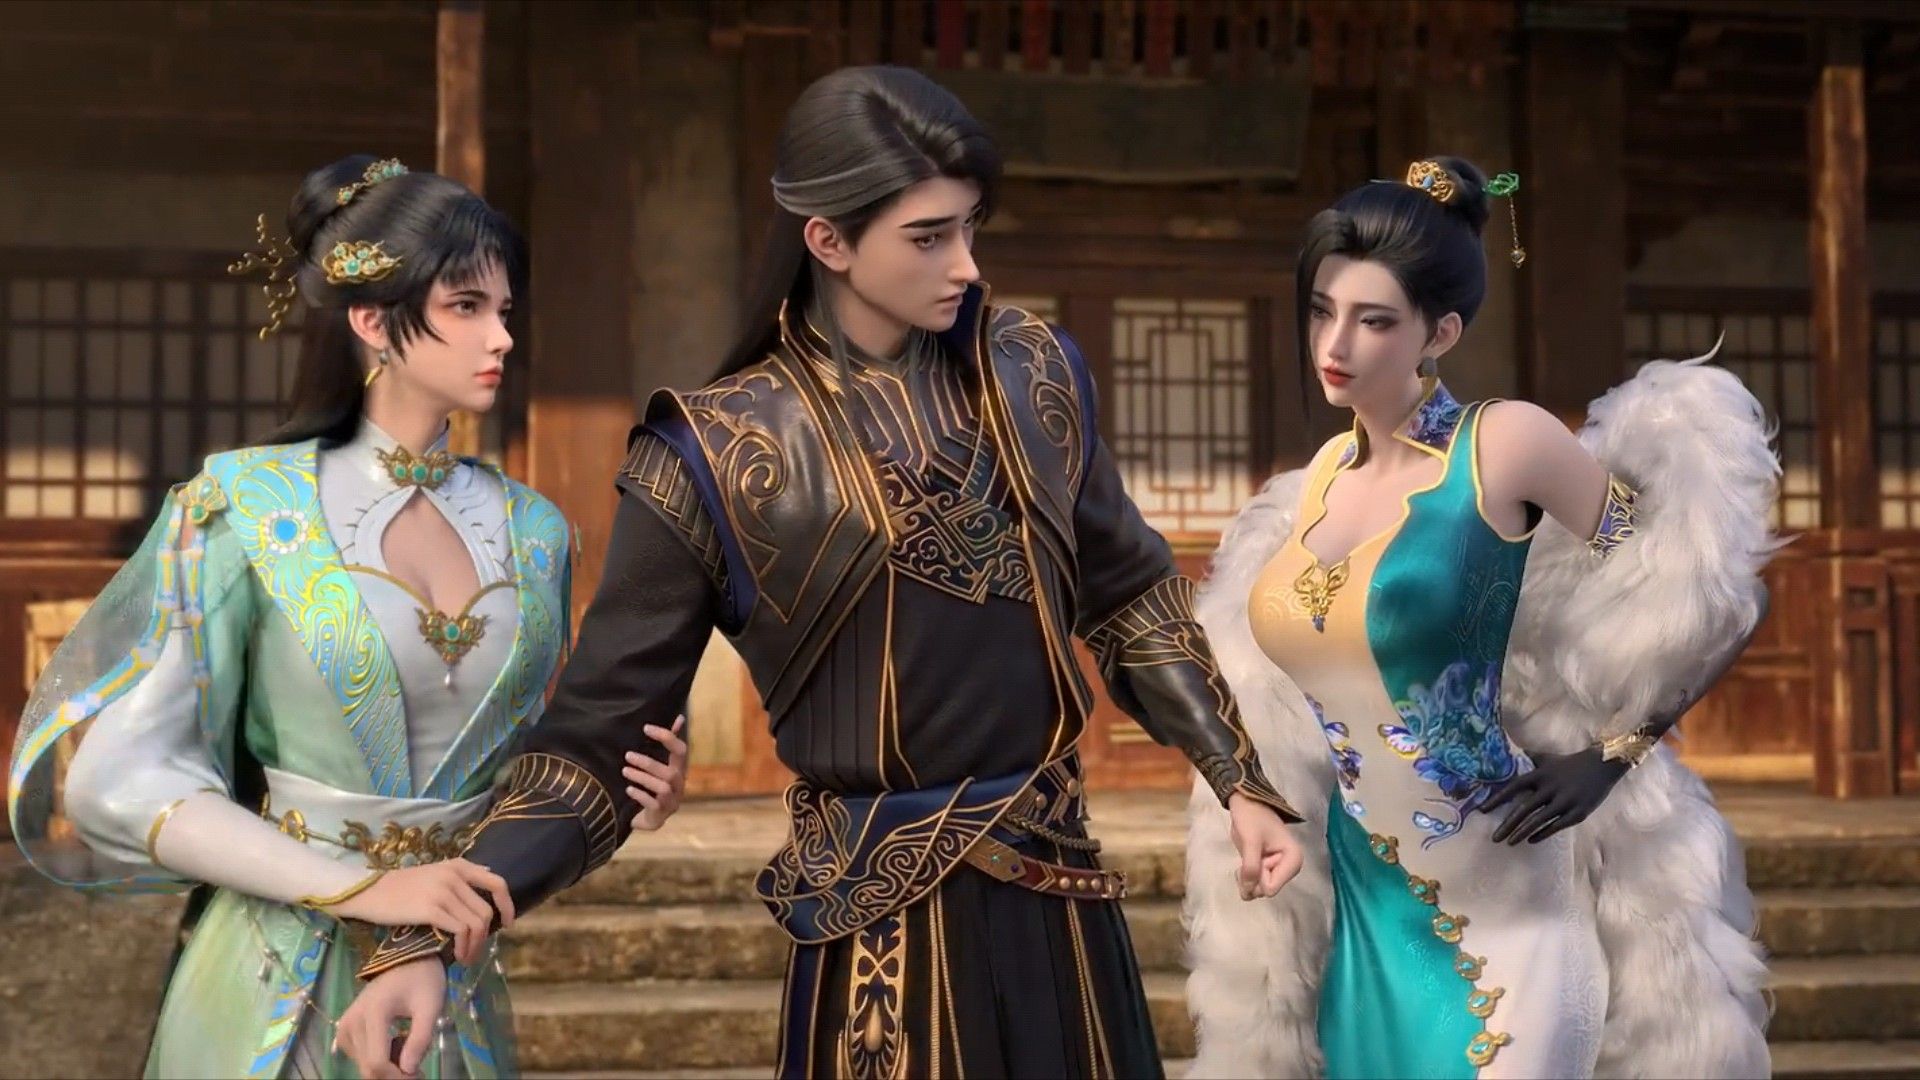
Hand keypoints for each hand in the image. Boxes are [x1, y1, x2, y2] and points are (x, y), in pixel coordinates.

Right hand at [331, 859, 513, 965]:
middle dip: (486, 937)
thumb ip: (460, 875)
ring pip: (476, 924)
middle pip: (486, 911)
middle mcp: (454, 875)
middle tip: (476, 952)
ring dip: (474, 946)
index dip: (507, 906)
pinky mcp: (431, 909)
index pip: (497, 883)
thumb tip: (488, 871)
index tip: (507, 924)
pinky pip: (460, 931)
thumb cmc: (400, 887)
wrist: (369, 892)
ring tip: (464, 958)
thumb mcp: (435, 872)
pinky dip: (462, 947)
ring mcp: (443, 891)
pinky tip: (455, 955)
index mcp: (458, 866)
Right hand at [334, 957, 445, 1078]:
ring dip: (388, 1067)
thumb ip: (420, 1040)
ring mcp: (345, 1026)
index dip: (398, 1077)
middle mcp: (351, 1022)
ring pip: (363, 1065)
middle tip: (418, 1069)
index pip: (378, 1062)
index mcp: (373, 1014)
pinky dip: (378, 1058)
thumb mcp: (431, 1007)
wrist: (406, 959)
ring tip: (408, 1048)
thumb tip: (408, 1071)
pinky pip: (359, 1057)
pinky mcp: (345, 1030)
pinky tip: (395, 1043)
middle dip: (394, 1075)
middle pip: (368, 1067)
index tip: (420, 1075)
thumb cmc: (423, 980)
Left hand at [623, 715, 689, 831]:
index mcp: (680, 769)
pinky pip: (653, 803)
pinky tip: (628, 789)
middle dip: (648, 762)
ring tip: (624, 770)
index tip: (646, 728)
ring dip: (642, 778)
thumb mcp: (663, 764)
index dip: (667, 737)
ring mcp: (672, 800)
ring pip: (662, 787)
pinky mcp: (661, 814)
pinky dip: (640, 795)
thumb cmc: (656, 786)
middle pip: (670, 771)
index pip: (681, 750)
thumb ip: (669, 743)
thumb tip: (679, 718)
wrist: (650, 818)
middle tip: (628, 755)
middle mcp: (679, 784)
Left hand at [1227, 794, 1303, 899]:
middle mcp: (1289, 868)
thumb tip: (1248, 893)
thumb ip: (1250, 867)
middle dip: (1252, 877)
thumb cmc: (1251, 818)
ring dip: (1247, 877)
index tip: (1257, 854)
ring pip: (1259, 889)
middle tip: (1250, 853)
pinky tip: (1245, 863)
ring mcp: (1279, 870)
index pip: (1271, 887)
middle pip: (1265, 890)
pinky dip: (1246, 877)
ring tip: (1248, 855)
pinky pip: (1256, 884)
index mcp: (1293, 860)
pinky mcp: (1270, 869)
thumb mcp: (1250, 841)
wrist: (1246, 803)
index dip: (1258, 875)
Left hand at [1480, 747, 1628, 844]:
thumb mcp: (1547, 758)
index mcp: (1540, 774)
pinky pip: (1557, 826)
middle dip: (1508, 824)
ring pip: (1539, 820)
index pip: (1514, 787)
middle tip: (1494, 838)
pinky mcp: (1578, 812)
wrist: (1602, 765)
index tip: (1483, 810)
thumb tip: (1509, 753)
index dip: (1498, 798)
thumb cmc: (1570, 763)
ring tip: (1509, 842)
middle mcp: (1550, 788)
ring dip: (1522, 832)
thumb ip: (1529, 758)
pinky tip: (1531, 840)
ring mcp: (1565, 801)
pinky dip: (1543, 833)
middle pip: (1524, 809)